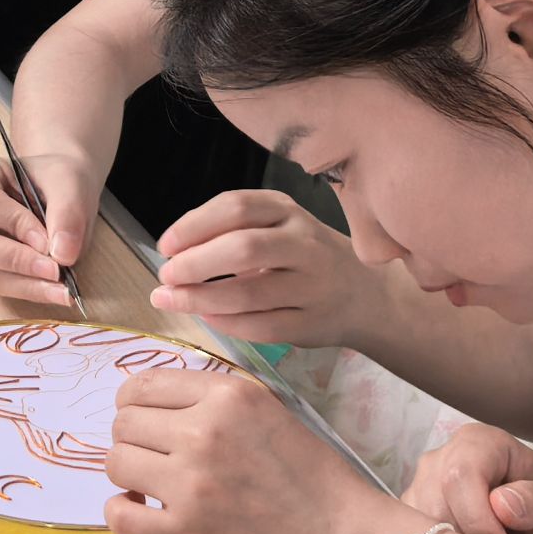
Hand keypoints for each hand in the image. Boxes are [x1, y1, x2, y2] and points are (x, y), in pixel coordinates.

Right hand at [0, 150, 100, 305]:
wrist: (56, 188)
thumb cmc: (55, 178)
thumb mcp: (69, 182)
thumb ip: (67, 212)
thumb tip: (62, 255)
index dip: (15, 225)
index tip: (47, 240)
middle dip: (16, 261)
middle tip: (56, 271)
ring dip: (25, 284)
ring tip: (62, 289)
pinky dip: (27, 289)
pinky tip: (54, 291)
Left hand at [105, 370, 375, 533]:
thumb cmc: (310, 477)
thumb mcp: (268, 410)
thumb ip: (214, 399)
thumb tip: (154, 400)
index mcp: (228, 395)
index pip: (143, 384)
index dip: (134, 403)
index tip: (143, 420)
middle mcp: (203, 432)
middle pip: (124, 422)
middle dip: (132, 438)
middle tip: (152, 456)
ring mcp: (190, 485)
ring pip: (115, 462)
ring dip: (128, 472)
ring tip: (152, 484)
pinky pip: (118, 514)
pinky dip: (123, 510)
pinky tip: (144, 510)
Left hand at [147, 190, 355, 346]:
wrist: (367, 295)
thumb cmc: (304, 256)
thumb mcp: (277, 226)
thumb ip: (232, 230)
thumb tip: (173, 251)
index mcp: (287, 210)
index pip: (236, 206)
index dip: (194, 225)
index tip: (166, 245)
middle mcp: (304, 243)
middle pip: (243, 248)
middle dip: (196, 263)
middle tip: (166, 276)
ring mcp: (312, 285)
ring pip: (250, 294)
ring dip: (201, 299)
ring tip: (171, 300)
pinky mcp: (312, 323)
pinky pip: (262, 327)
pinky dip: (227, 323)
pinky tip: (206, 317)